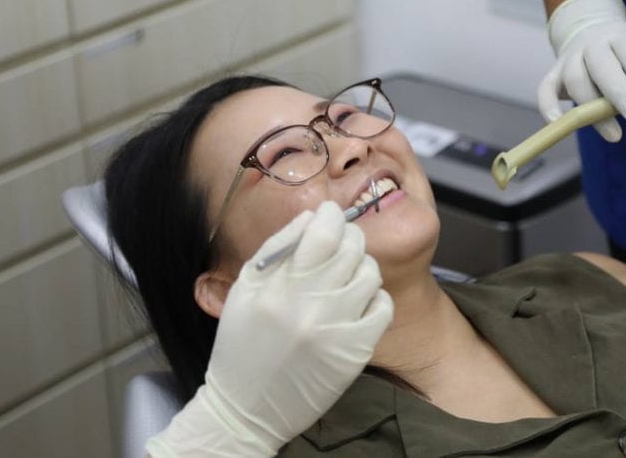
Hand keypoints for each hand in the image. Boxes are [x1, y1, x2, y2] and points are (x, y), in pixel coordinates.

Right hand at [147, 201, 392, 456]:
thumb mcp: (245, 289)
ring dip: (360, 267)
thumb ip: (277, 247)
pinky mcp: (356, 351)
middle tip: (338, 246)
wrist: (246, 410)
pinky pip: (383, 306)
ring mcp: (338, 329)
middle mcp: (312, 305)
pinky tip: (355, 304)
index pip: (324, 232)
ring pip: (371, 273)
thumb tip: (312, 216)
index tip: (330, 215)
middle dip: (347, 238)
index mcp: (280, 287)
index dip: (331, 215)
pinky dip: (373, 298)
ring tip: (343, 278)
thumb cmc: (242, 344)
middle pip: (352, 247)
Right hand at [537, 0, 625, 141]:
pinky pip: (544, 89)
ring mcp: (570, 59)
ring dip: (591, 109)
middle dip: (620, 94)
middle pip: (602, 68)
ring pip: (575, 81)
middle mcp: (592, 45)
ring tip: (615, 134)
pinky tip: (559, 124)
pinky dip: (548, 106)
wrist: (589, 29)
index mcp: (621, 36)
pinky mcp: (553, 74)